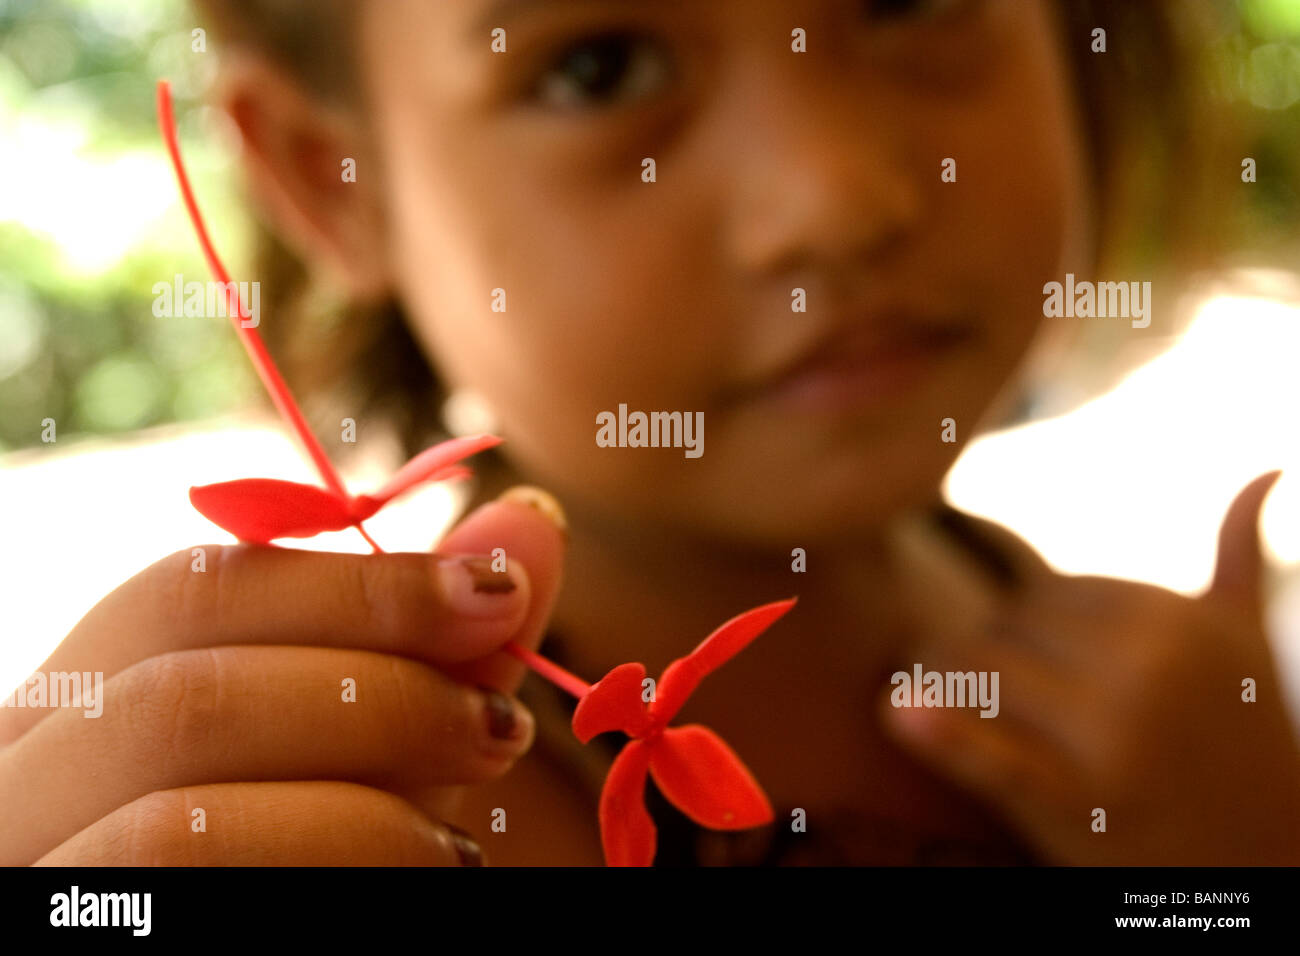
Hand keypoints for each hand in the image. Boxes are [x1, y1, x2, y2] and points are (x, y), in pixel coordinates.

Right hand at [0, 488, 565, 865]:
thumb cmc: (306, 869)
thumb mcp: (369, 760)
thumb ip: (433, 652)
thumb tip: (528, 520)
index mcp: (74, 712)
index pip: (184, 596)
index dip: (355, 584)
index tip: (498, 589)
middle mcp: (21, 786)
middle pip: (180, 688)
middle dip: (373, 685)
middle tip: (508, 723)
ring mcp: (30, 879)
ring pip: (178, 805)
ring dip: (362, 786)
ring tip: (478, 818)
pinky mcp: (64, 947)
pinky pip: (183, 877)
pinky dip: (336, 856)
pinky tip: (430, 867)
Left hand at [883, 473, 1299, 863]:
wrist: (1267, 857)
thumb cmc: (1242, 733)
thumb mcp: (1243, 640)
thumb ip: (1236, 554)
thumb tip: (1267, 466)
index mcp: (1172, 619)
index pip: (1041, 594)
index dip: (1020, 628)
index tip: (1028, 662)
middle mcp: (1144, 667)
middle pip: (1001, 630)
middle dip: (979, 655)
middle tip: (978, 690)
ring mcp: (1113, 736)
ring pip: (977, 676)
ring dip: (942, 688)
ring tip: (936, 705)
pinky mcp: (1083, 803)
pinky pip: (996, 756)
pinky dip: (944, 736)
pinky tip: (897, 711)